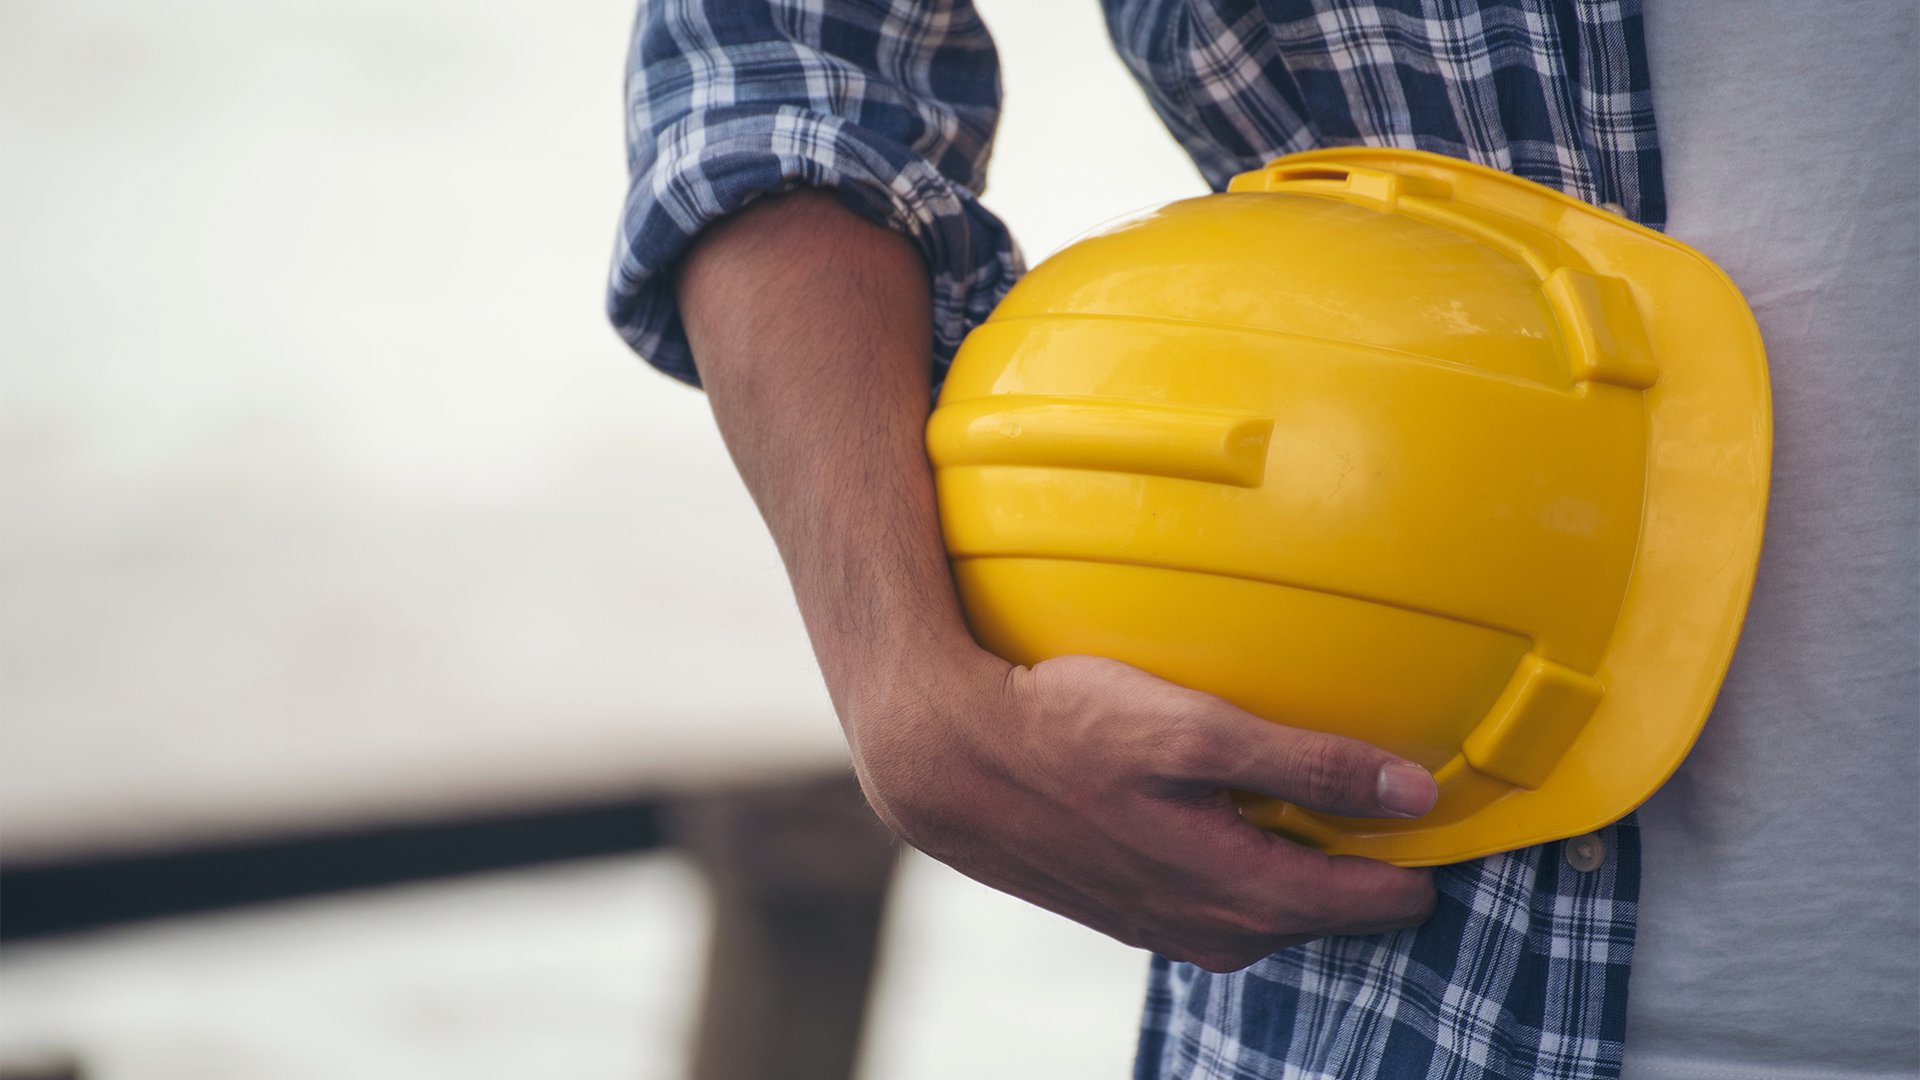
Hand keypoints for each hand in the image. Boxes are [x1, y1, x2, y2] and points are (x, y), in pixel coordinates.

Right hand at [847, 650, 1439, 972]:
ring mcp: (1168, 925)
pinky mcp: (1130, 907)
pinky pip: (1218, 898)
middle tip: (1387, 801)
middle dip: (1366, 866)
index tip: (1448, 816)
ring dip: (1301, 864)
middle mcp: (1214, 927)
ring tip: (1314, 802)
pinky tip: (1227, 812)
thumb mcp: (1195, 733)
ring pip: (1271, 908)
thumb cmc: (1065, 731)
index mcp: (1245, 893)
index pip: (1379, 902)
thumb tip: (1413, 791)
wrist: (947, 760)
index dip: (1420, 861)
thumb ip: (1309, 763)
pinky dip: (1244, 862)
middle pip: (1328, 912)